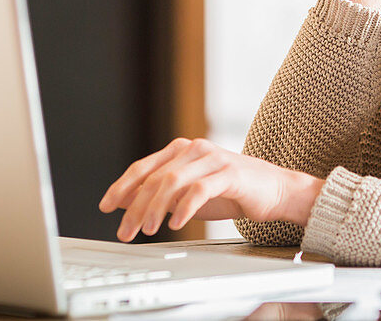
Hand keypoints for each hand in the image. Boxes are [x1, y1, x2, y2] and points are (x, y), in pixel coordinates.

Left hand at [98, 138, 324, 241]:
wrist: (274, 190)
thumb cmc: (231, 192)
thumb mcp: (188, 195)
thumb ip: (161, 196)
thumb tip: (126, 204)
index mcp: (180, 150)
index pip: (143, 167)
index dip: (121, 187)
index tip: (106, 207)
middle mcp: (193, 149)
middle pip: (154, 177)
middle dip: (135, 206)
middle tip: (125, 230)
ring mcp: (211, 158)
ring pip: (172, 181)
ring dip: (155, 208)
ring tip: (148, 230)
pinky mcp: (229, 172)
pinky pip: (199, 189)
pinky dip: (184, 208)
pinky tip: (175, 223)